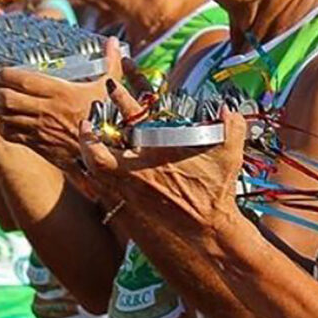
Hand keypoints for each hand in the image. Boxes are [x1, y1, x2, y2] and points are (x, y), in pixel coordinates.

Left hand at [0, 37, 123, 167]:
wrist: (106, 153)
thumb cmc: (108, 118)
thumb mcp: (110, 88)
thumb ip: (111, 63)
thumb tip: (114, 41)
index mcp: (61, 93)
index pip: (22, 80)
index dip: (6, 74)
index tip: (6, 71)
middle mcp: (46, 111)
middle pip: (5, 98)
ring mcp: (39, 130)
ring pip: (2, 116)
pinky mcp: (37, 145)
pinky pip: (8, 133)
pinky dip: (4, 125)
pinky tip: (10, 118)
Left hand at [77, 80, 246, 229]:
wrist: (208, 230)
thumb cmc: (217, 192)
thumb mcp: (230, 157)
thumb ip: (232, 128)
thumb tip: (229, 108)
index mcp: (158, 152)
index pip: (132, 118)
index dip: (118, 99)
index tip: (111, 86)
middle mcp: (138, 171)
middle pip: (96, 151)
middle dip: (88, 134)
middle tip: (85, 121)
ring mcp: (130, 189)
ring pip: (94, 170)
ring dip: (88, 154)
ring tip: (88, 141)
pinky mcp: (128, 205)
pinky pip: (101, 187)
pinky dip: (95, 176)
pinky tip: (96, 168)